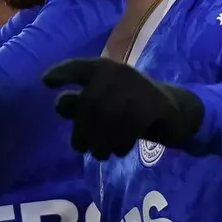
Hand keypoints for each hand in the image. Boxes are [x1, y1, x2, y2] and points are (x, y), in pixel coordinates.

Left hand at [43, 57, 203, 159]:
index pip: (79, 66)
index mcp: (105, 69)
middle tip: (81, 148)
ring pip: (108, 117)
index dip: (62, 72)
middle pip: (90, 103)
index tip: (46, 82)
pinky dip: (120, 143)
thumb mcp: (104, 105)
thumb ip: (81, 105)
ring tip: (99, 154)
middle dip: (81, 130)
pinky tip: (118, 150)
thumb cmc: (130, 108)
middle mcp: (119, 73)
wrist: (175, 110)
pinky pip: (128, 128)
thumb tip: (59, 105)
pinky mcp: (153, 104)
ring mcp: (137, 87)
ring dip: (100, 141)